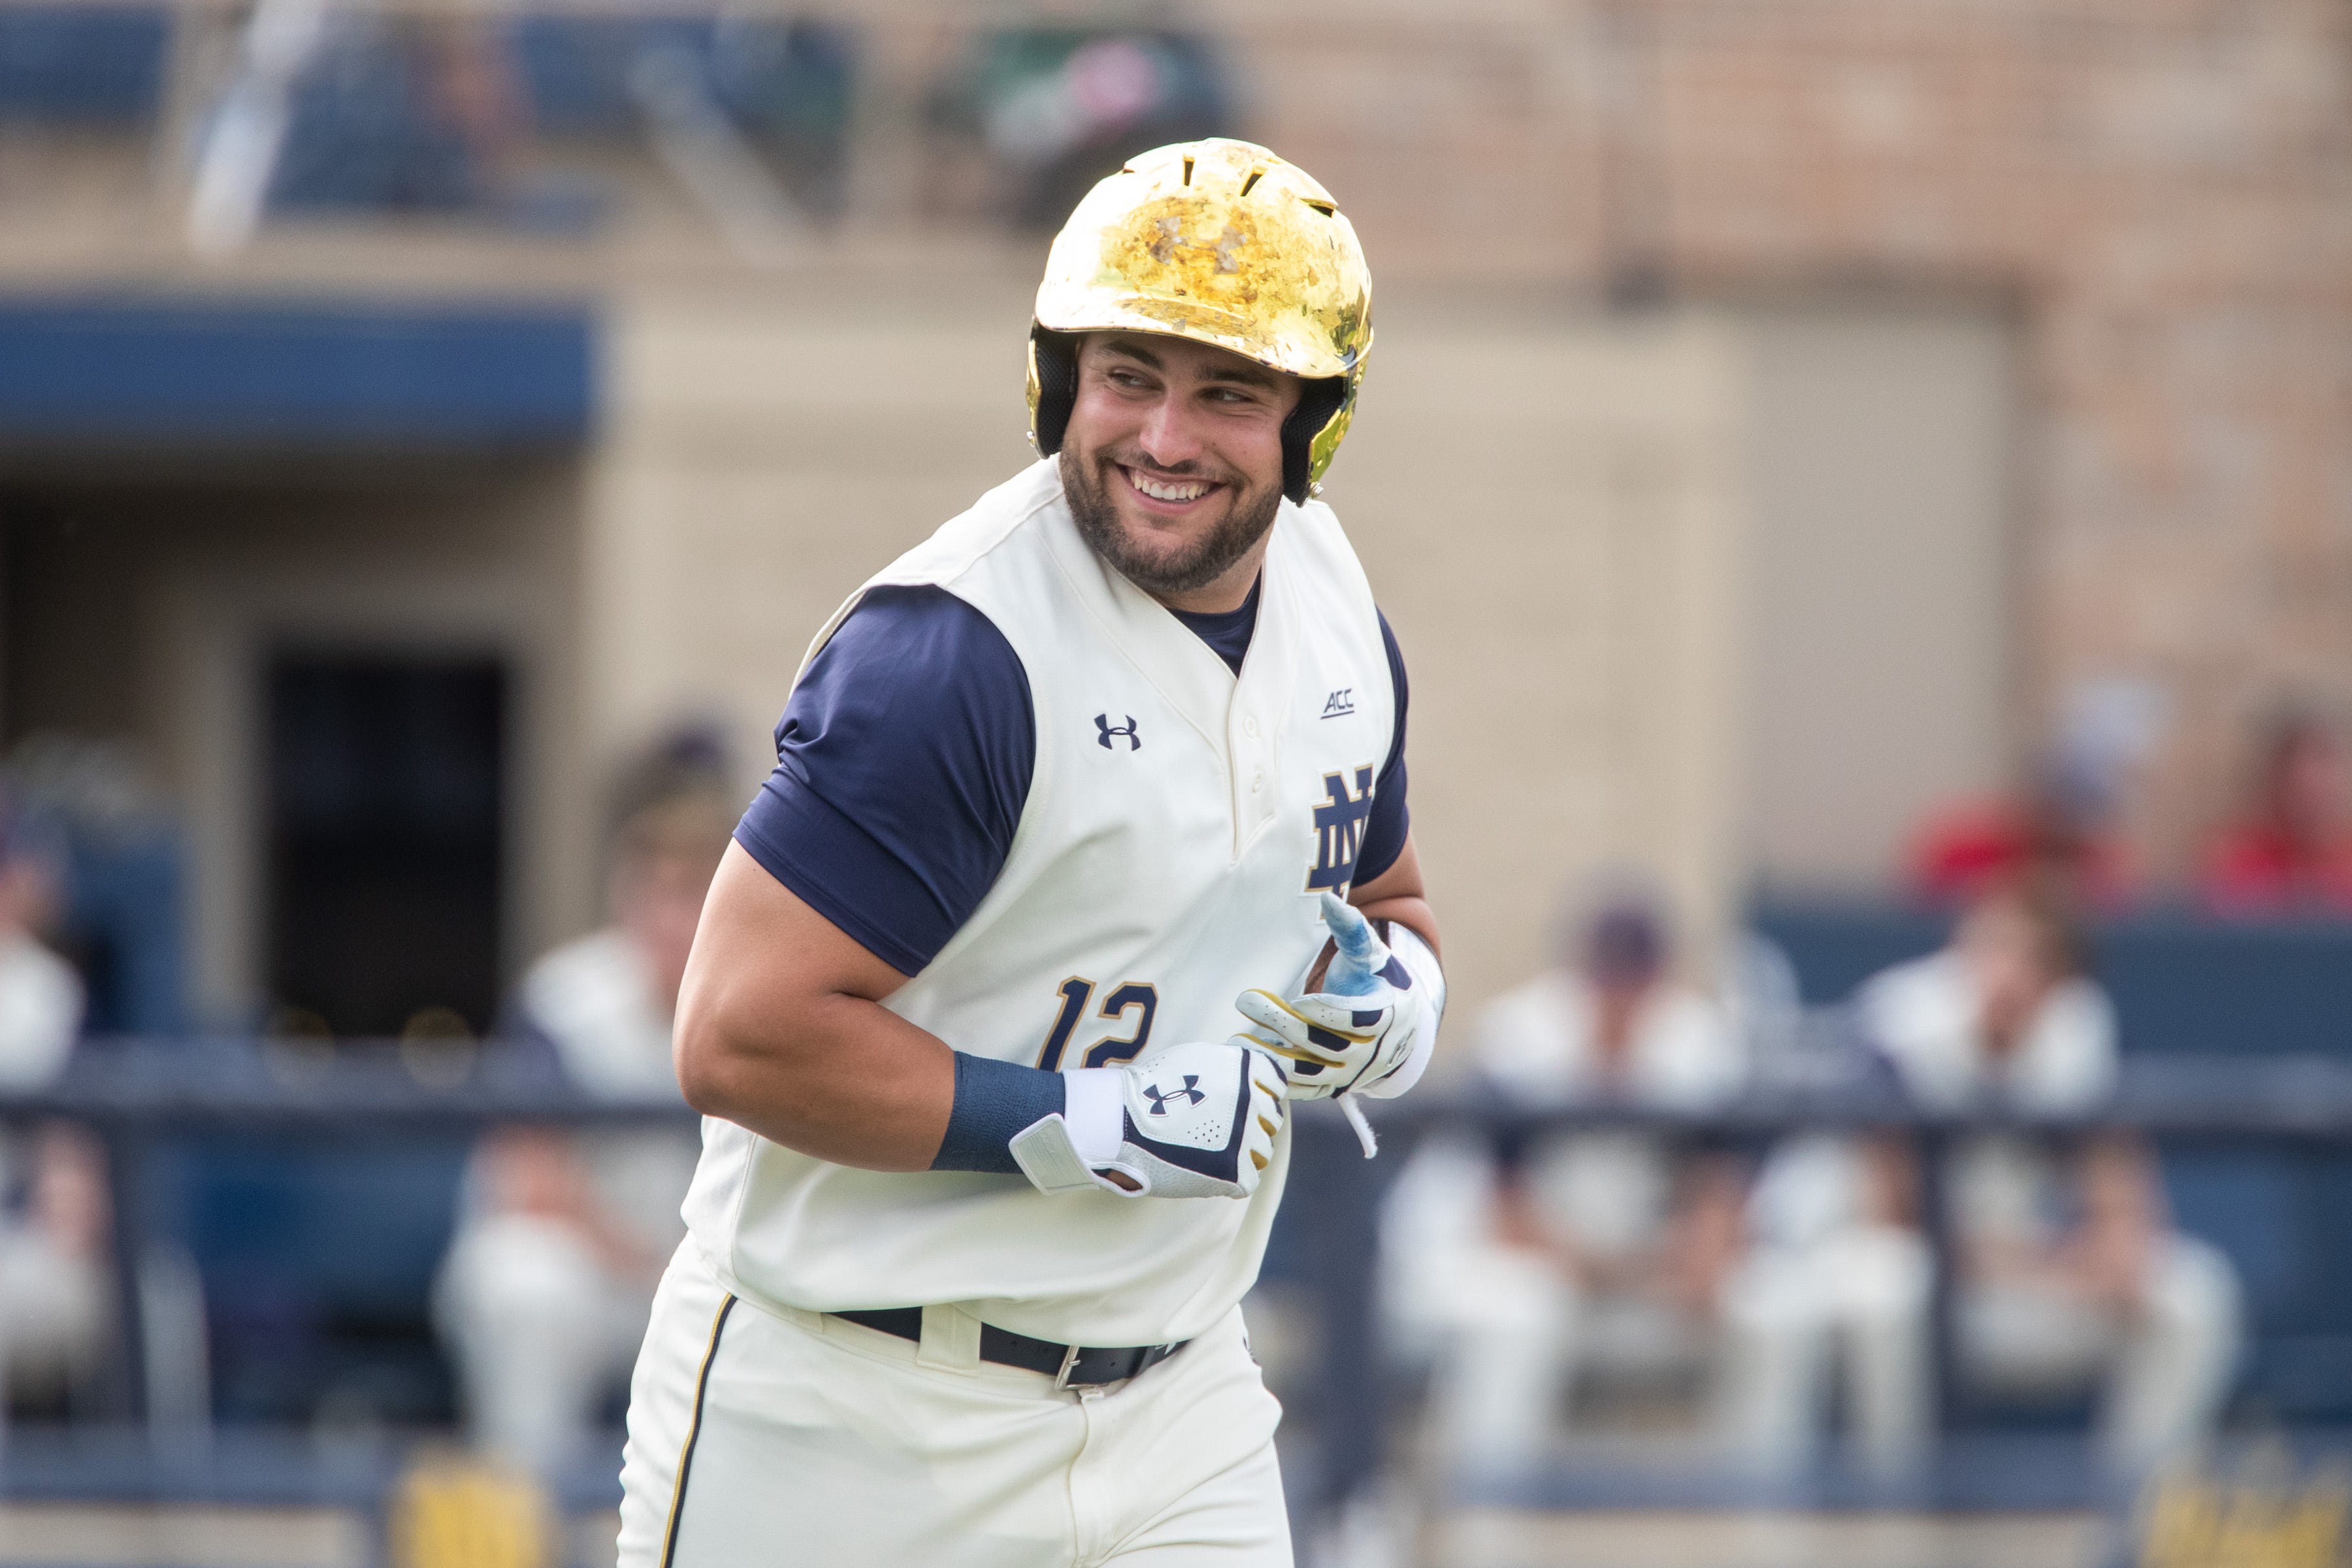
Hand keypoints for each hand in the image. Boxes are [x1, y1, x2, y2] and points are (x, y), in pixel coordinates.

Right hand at [1010, 1039, 1287, 1199]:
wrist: (1120, 1122)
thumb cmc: (1151, 1088)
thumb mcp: (1196, 1058)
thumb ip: (1230, 1066)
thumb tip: (1254, 1076)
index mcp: (1246, 1068)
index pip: (1275, 1084)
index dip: (1257, 1094)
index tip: (1238, 1103)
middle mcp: (1253, 1099)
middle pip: (1271, 1118)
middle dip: (1250, 1124)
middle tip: (1219, 1131)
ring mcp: (1247, 1136)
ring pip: (1263, 1150)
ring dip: (1242, 1153)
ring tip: (1210, 1152)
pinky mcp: (1235, 1171)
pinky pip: (1249, 1178)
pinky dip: (1232, 1178)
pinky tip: (1209, 1171)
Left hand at [1236, 892, 1426, 1100]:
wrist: (1391, 1021)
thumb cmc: (1375, 979)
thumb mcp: (1370, 953)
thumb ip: (1352, 928)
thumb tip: (1329, 899)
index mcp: (1389, 1017)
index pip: (1358, 1021)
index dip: (1328, 1012)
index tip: (1299, 999)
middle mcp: (1373, 1053)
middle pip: (1325, 1044)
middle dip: (1284, 1023)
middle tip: (1246, 999)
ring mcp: (1351, 1074)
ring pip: (1309, 1071)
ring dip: (1272, 1055)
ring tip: (1237, 1036)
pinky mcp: (1332, 1087)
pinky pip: (1303, 1088)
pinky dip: (1274, 1077)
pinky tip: (1246, 1058)